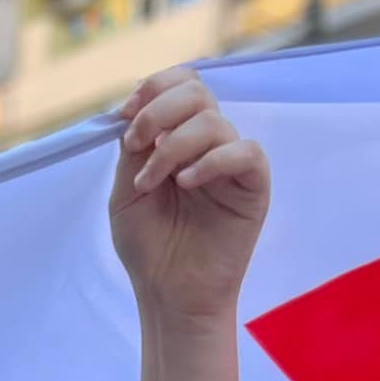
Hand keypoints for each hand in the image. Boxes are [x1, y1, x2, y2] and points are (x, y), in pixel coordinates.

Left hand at [109, 69, 269, 323]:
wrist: (169, 294)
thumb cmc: (148, 248)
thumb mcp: (125, 191)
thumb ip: (134, 148)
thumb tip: (135, 107)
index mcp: (178, 140)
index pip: (180, 86)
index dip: (153, 88)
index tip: (125, 115)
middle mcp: (207, 145)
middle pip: (197, 92)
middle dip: (157, 111)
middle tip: (136, 146)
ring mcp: (231, 164)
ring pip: (213, 121)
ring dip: (172, 147)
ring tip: (150, 184)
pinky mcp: (253, 186)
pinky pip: (245, 152)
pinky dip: (211, 161)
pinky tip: (187, 184)